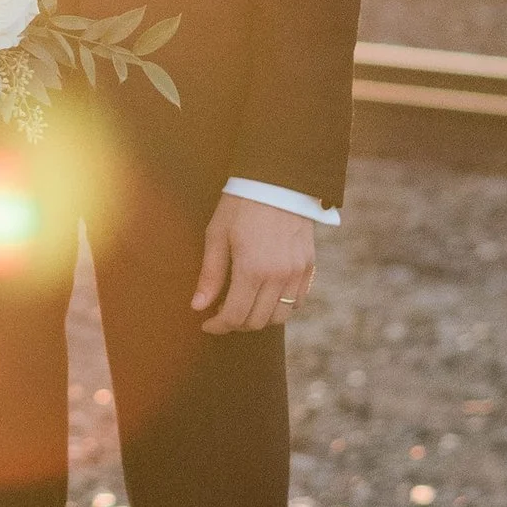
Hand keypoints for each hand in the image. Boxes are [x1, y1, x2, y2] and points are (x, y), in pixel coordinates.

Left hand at [191, 194, 314, 336]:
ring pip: (279, 317)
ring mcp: (297, 273)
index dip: (218, 326)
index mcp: (252, 270)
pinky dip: (281, 307)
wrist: (278, 180)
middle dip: (236, 324)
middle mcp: (278, 276)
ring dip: (259, 319)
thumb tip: (198, 307)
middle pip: (257, 322)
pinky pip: (298, 301)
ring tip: (244, 306)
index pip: (235, 316)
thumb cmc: (241, 204)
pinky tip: (266, 296)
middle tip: (222, 314)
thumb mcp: (217, 235)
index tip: (206, 324)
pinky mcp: (308, 267)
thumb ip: (210, 274)